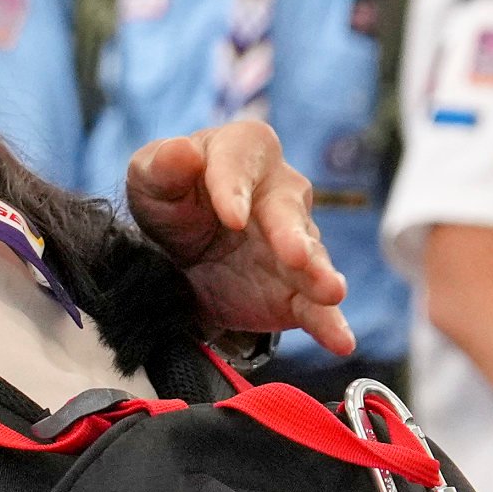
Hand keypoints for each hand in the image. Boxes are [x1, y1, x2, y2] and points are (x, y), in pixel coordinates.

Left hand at [122, 118, 355, 355]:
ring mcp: (295, 242)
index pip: (241, 162)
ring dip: (320, 276)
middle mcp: (282, 192)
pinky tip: (341, 340)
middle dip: (291, 234)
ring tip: (331, 292)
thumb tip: (181, 152)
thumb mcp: (151, 179)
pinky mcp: (295, 289)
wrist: (180, 252)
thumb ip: (162, 165)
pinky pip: (315, 306)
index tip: (230, 216)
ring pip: (311, 258)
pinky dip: (329, 322)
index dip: (234, 188)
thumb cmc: (172, 200)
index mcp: (246, 151)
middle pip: (287, 211)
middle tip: (294, 254)